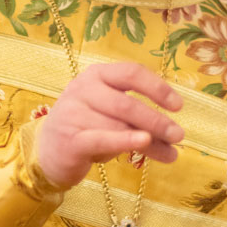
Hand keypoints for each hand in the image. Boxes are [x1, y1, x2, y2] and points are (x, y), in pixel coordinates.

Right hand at [35, 60, 184, 189]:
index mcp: (97, 75)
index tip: (178, 106)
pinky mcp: (70, 139)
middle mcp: (83, 89)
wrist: (48, 151)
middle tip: (179, 135)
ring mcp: (73, 113)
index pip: (131, 73)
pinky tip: (144, 143)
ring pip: (119, 125)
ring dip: (149, 141)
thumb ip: (138, 119)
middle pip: (127, 102)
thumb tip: (174, 137)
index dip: (157, 88)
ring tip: (169, 154)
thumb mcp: (113, 117)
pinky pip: (103, 138)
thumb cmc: (87, 128)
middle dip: (157, 120)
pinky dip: (126, 141)